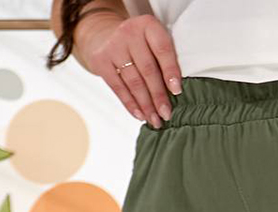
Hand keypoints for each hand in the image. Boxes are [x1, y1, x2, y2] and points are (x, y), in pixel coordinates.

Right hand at [75, 11, 181, 126]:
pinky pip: (118, 87)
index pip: (162, 49)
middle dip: (158, 95)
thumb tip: (175, 94)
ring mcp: (113, 46)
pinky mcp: (100, 60)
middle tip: (166, 114)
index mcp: (148, 25)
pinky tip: (140, 115)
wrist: (109, 37)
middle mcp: (129, 32)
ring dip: (145, 105)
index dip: (170, 71)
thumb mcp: (154, 43)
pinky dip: (130, 104)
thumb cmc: (142, 46)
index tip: (177, 92)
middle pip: (147, 69)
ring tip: (155, 120)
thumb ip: (165, 61)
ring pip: (133, 81)